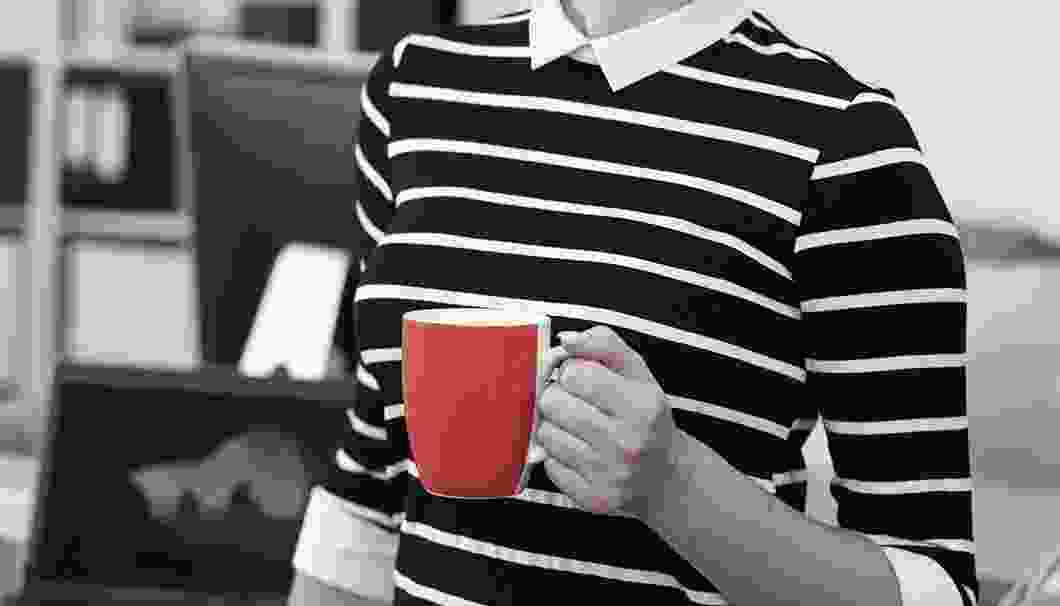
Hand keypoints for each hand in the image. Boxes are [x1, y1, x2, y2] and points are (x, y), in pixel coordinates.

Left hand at [536, 326, 679, 516]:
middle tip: (575, 403)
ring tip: (577, 428)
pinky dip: (558, 456)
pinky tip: (580, 453)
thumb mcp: (639, 374)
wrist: (665, 479)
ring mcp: (608, 474)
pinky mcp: (591, 498)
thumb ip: (605, 345)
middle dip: (557, 396)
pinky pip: (548, 465)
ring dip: (554, 426)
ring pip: (545, 434)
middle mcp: (627, 442)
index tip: (581, 379)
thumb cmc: (646, 419)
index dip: (571, 371)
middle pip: (553, 402)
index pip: (575, 373)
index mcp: (641, 406)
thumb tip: (566, 340)